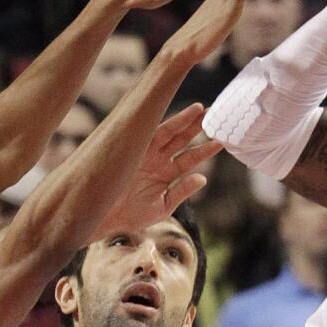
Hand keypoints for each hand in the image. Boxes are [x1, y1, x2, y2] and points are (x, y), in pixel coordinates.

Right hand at [92, 104, 222, 238]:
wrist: (104, 217)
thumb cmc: (131, 216)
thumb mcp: (162, 206)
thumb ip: (181, 191)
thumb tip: (202, 178)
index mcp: (165, 173)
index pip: (190, 157)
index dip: (206, 149)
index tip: (222, 141)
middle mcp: (157, 160)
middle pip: (182, 139)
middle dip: (198, 127)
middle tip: (216, 114)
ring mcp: (145, 153)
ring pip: (169, 132)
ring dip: (185, 121)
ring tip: (201, 109)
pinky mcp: (133, 150)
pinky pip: (152, 133)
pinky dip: (167, 123)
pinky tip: (180, 114)